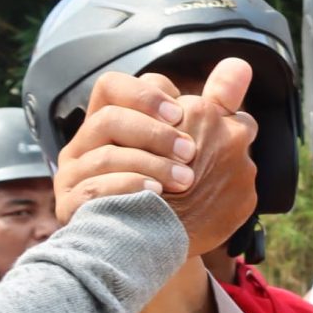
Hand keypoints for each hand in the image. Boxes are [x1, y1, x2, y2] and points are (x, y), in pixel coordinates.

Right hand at [52, 58, 258, 254]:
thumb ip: (219, 105)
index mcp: (113, 125)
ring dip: (150, 164)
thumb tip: (240, 66)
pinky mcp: (72, 207)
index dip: (147, 96)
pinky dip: (129, 190)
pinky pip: (92, 191)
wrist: (157, 246)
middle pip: (109, 119)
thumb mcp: (201, 146)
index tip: (181, 113)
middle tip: (191, 152)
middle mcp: (87, 146)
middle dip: (154, 134)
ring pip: (102, 155)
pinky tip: (157, 197)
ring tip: (184, 181)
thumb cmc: (179, 193)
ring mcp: (75, 176)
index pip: (114, 87)